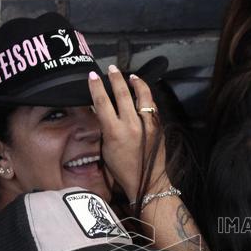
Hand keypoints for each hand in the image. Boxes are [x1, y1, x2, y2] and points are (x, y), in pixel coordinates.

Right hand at [88, 66, 167, 202]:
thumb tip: (103, 110)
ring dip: (135, 82)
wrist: (147, 181)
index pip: (102, 102)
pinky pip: (151, 106)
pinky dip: (146, 97)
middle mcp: (131, 125)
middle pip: (122, 93)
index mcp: (114, 131)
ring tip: (130, 76)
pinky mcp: (157, 126)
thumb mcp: (106, 148)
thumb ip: (105, 127)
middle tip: (111, 69)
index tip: (92, 76)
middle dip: (115, 77)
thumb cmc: (123, 169)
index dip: (96, 86)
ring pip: (142, 95)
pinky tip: (142, 93)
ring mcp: (147, 124)